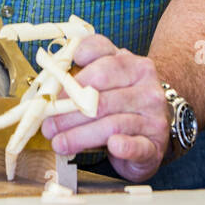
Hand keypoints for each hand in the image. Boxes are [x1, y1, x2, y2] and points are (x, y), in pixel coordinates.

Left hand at [40, 34, 169, 182]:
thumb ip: (82, 75)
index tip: (54, 88)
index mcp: (131, 62)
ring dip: (80, 135)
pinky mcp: (155, 143)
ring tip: (59, 143)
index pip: (101, 57)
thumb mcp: (107, 80)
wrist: (154, 128)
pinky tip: (112, 147)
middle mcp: (146, 84)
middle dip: (69, 112)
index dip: (74, 73)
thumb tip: (49, 84)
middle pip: (100, 95)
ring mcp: (153, 114)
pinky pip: (138, 145)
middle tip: (48, 125)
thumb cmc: (122, 101)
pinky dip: (124, 146)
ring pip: (112, 123)